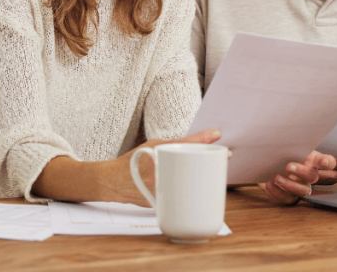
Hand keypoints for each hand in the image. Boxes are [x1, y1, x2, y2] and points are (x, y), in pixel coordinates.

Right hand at [106, 129, 223, 205]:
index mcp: (155, 154)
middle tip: (224, 156)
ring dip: (203, 176)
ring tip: (214, 169)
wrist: (111, 182)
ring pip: (188, 183)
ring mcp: (158, 188)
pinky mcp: (159, 202)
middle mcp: (157, 171)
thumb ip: (171, 145)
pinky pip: (180, 195)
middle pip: (190, 165)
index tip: (216, 134)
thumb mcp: (150, 147)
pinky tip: (199, 186)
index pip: (182, 144)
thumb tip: (194, 142)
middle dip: (209, 160)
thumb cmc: (132, 162)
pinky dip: (191, 190)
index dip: (201, 138)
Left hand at [261, 150, 336, 204]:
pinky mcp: (291, 196)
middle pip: (312, 177)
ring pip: (302, 191)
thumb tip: (306, 147)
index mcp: (315, 162)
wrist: (275, 162)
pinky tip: (269, 184)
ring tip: (277, 177)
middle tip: (288, 166)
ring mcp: (302, 187)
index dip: (328, 162)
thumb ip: (301, 146)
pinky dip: (277, 193)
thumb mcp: (297, 148)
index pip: (329, 162)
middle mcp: (311, 176)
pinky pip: (287, 199)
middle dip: (301, 172)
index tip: (324, 162)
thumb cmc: (290, 155)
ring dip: (289, 185)